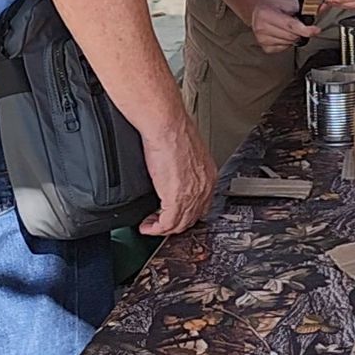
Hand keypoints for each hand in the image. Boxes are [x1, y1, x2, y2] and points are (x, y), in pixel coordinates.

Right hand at [136, 112, 216, 236]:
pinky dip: (155, 228)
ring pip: (179, 224)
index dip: (186, 212)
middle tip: (159, 222)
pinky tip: (147, 226)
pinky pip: (166, 224)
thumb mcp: (186, 152)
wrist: (166, 126)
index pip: (201, 204)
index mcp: (208, 175)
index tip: (172, 212)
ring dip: (162, 228)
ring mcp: (192, 195)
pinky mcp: (176, 199)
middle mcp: (204, 187)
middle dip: (174, 223)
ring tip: (150, 225)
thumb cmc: (173, 131)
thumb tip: (173, 171)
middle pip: (191, 217)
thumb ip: (184, 167)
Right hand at [249, 0, 316, 54]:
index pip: (290, 25)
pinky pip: (284, 48)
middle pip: (292, 36)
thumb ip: (306, 5)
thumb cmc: (274, 4)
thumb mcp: (289, 0)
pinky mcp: (265, 47)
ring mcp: (262, 39)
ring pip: (289, 43)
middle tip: (298, 23)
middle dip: (300, 31)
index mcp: (267, 14)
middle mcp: (262, 27)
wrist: (259, 8)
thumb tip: (323, 6)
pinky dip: (287, 42)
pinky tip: (283, 33)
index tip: (315, 30)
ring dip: (294, 36)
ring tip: (288, 26)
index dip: (305, 29)